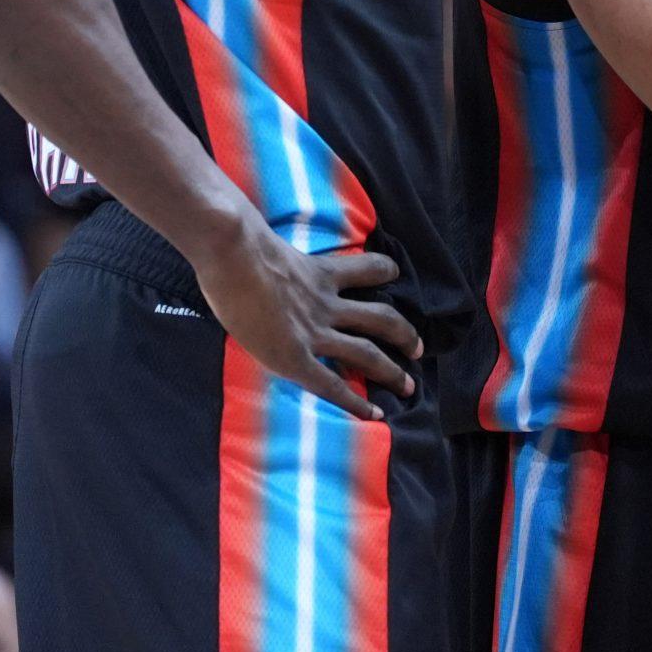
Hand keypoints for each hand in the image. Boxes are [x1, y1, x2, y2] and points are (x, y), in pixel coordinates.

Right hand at [190, 213, 422, 420]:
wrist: (233, 255)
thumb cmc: (238, 241)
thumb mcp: (272, 240)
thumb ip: (275, 249)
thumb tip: (254, 236)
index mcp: (321, 272)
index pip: (366, 269)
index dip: (384, 271)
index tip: (394, 274)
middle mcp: (327, 304)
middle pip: (380, 318)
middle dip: (403, 335)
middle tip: (419, 349)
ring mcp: (314, 332)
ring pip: (366, 353)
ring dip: (391, 371)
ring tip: (409, 387)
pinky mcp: (295, 357)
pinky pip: (331, 384)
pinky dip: (354, 403)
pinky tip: (374, 415)